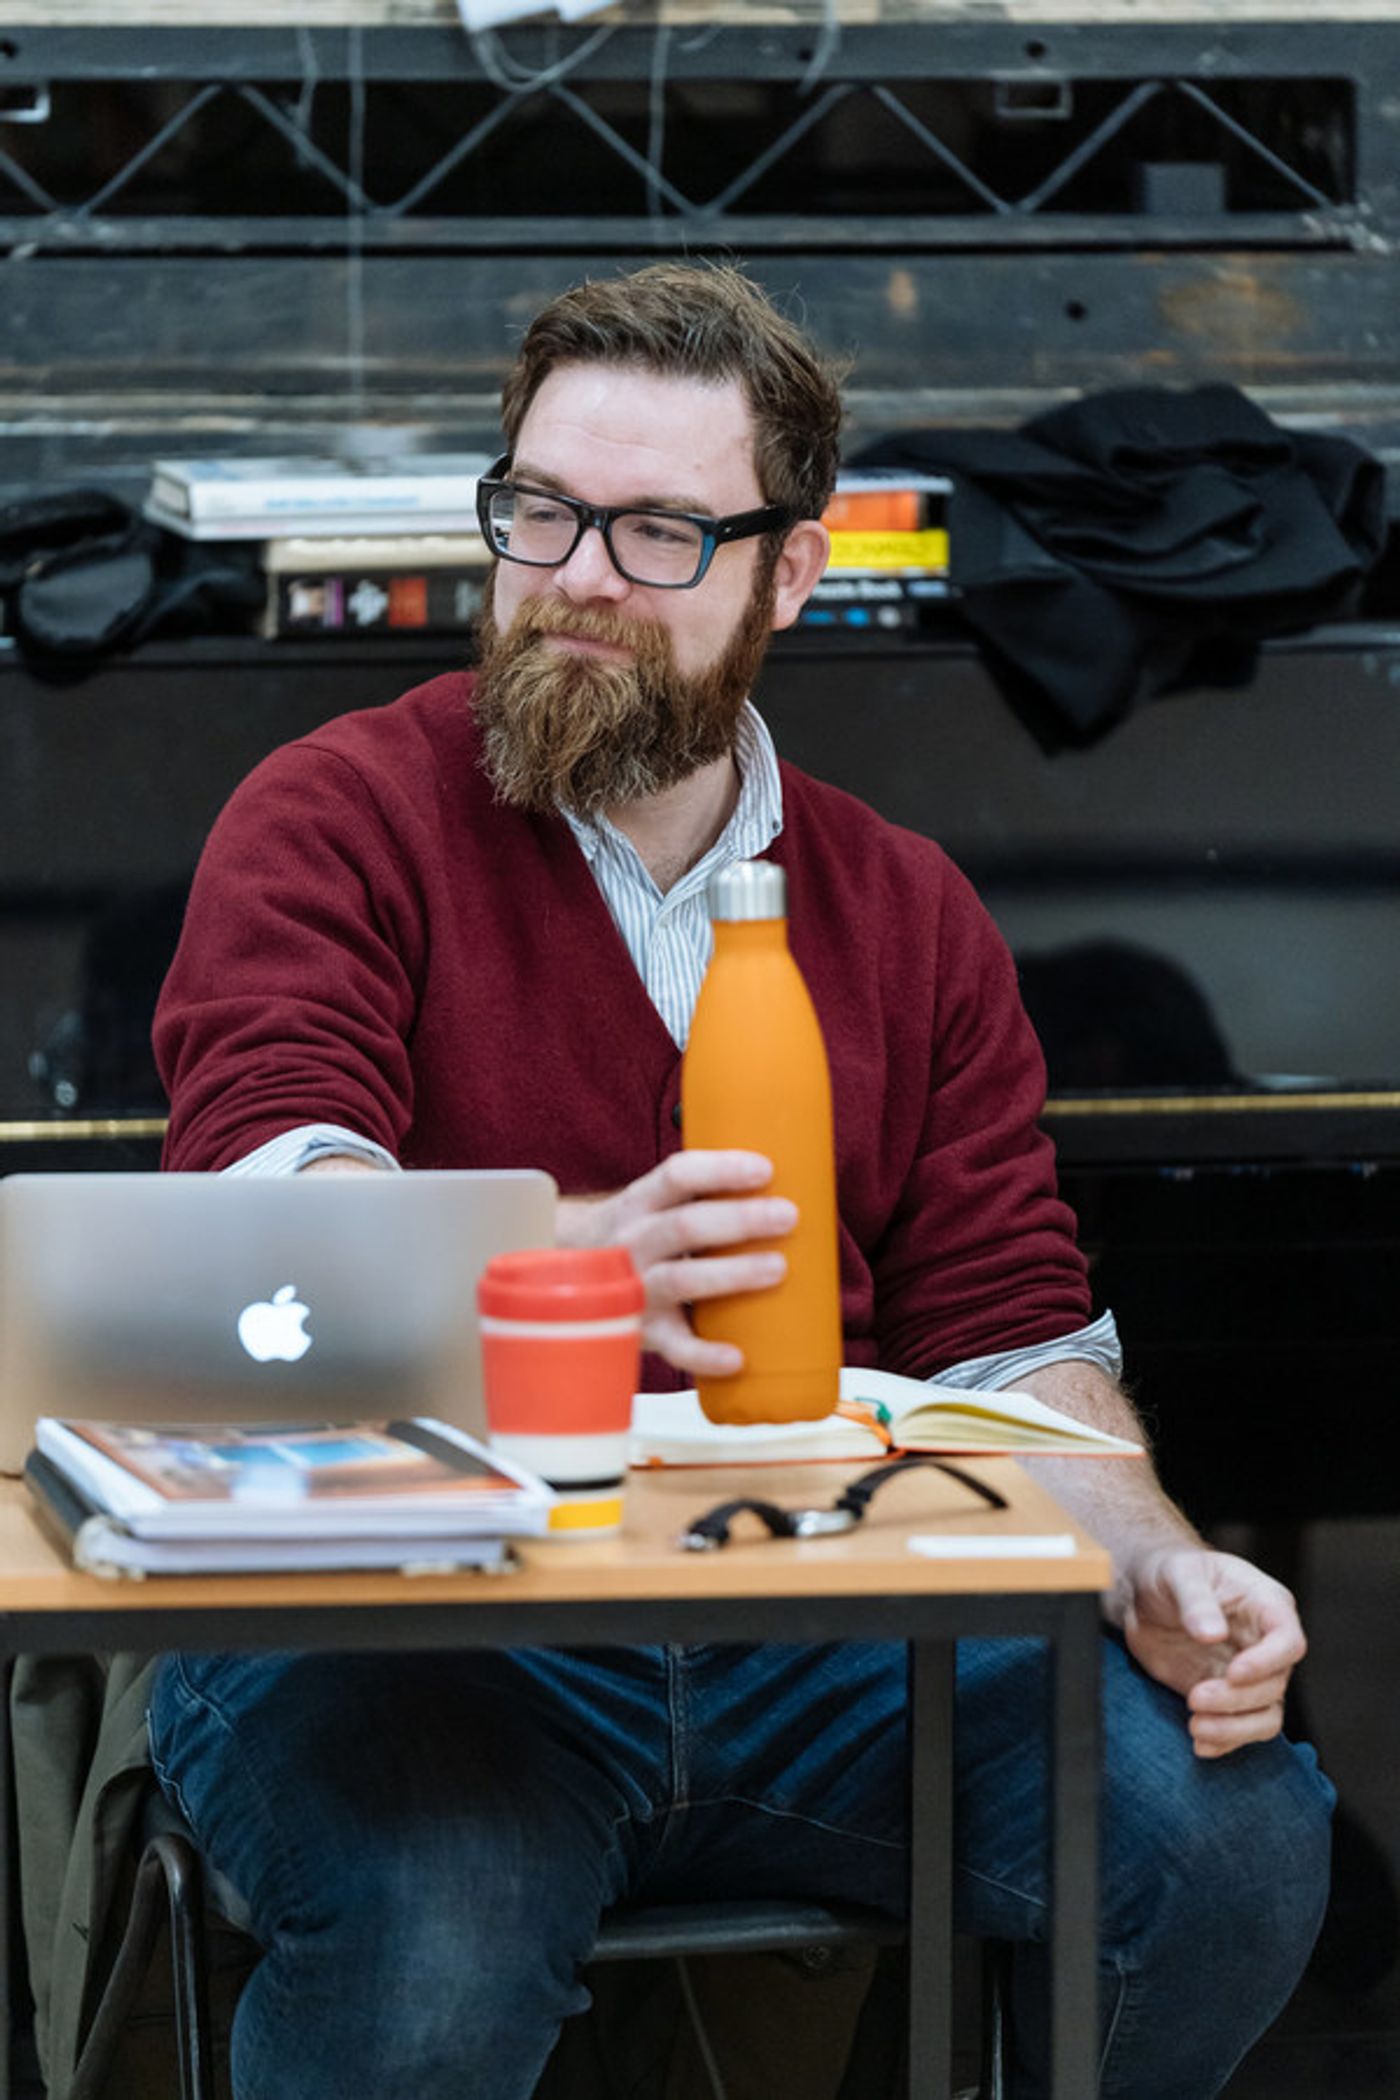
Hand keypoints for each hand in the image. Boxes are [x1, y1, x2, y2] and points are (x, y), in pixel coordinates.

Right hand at [556, 1150, 794, 1378]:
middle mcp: (632, 1241)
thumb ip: (702, 1196)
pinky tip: (737, 1358)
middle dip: (740, 1219)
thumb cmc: (639, 1236)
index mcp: (641, 1201)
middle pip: (684, 1226)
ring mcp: (633, 1288)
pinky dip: (704, 1354)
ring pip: (680, 1279)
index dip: (722, 1170)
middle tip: (788, 1216)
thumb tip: (791, 1182)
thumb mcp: (654, 1206)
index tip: (766, 1169)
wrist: (568, 1277)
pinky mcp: (642, 1332)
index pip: (678, 1175)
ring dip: (731, 1274)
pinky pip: (673, 1346)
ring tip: (778, 1268)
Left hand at [1122, 1546, 1305, 1758]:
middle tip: (1195, 1697)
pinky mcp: (1229, 1698)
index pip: (1288, 1641)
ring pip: (1266, 1715)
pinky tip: (1199, 1743)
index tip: (1234, 1672)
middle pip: (1275, 1685)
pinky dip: (1225, 1742)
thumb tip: (1212, 1633)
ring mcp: (1250, 1675)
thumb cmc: (1171, 1573)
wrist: (1147, 1596)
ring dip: (1234, 1728)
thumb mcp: (1178, 1573)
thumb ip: (1195, 1600)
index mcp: (1266, 1605)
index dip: (1267, 1662)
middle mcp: (1266, 1644)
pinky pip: (1242, 1729)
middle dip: (1237, 1699)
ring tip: (1195, 1726)